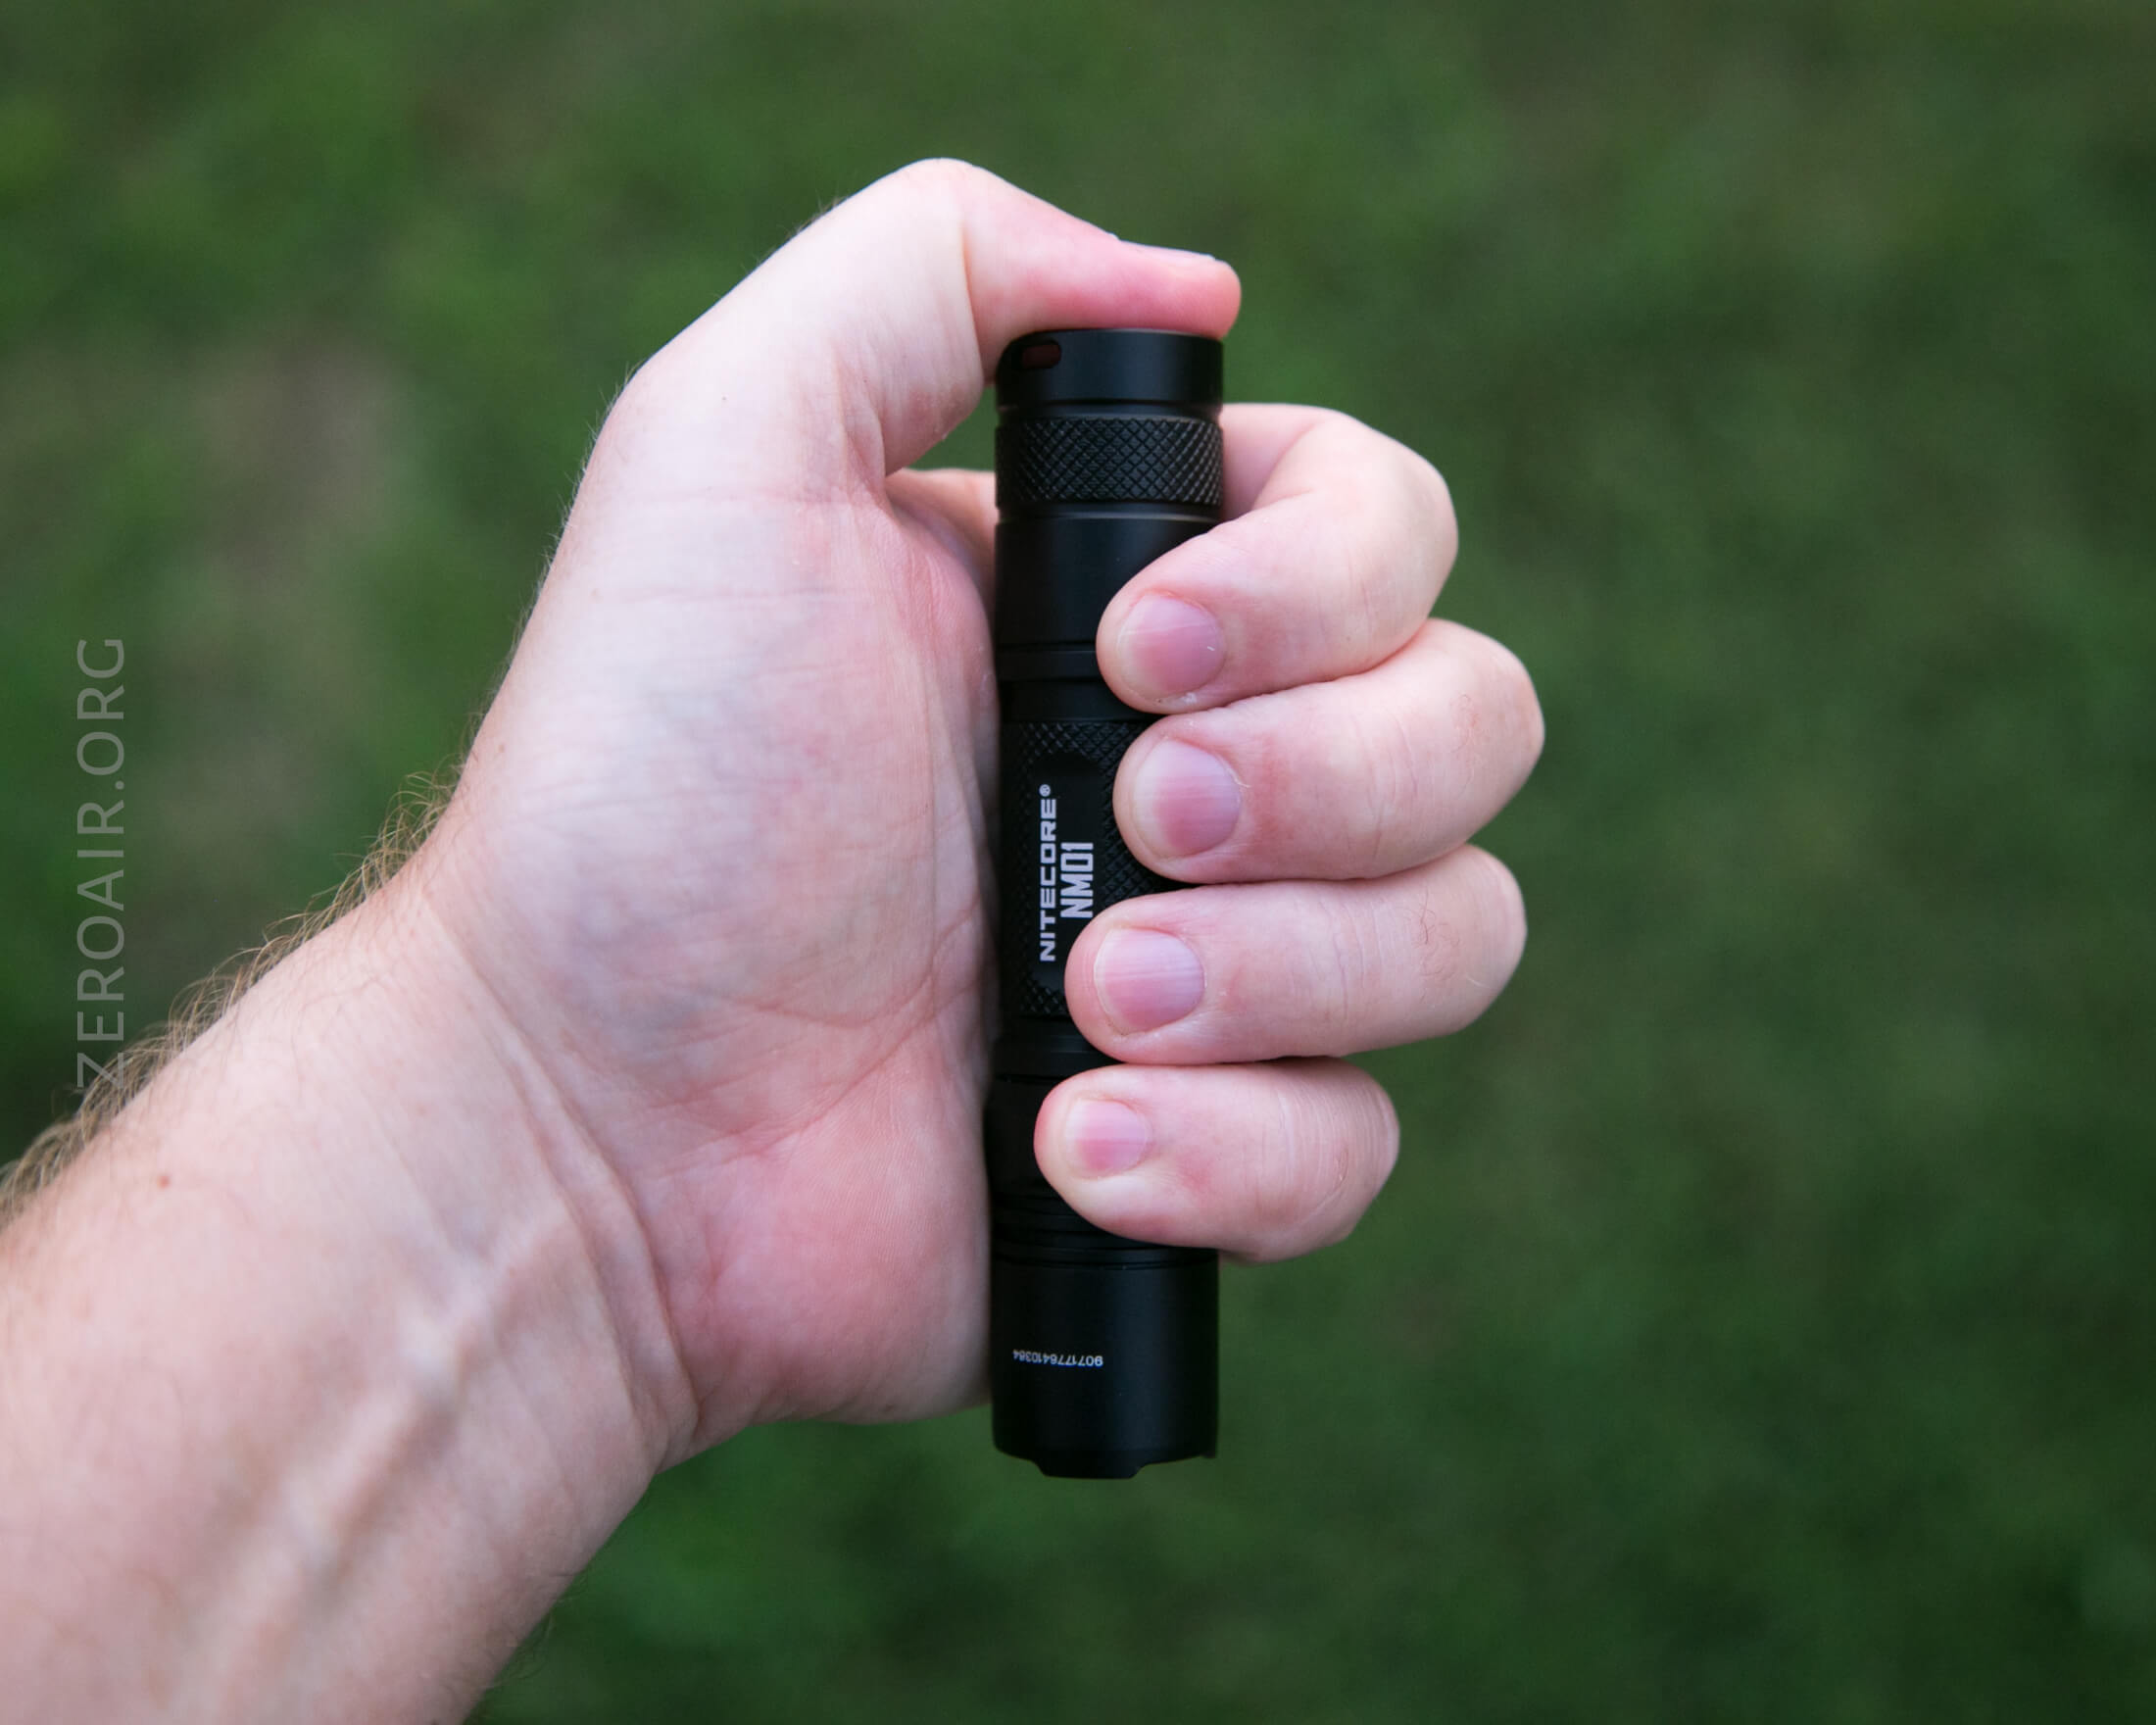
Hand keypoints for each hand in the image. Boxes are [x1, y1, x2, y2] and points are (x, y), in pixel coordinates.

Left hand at [415, 159, 1542, 1453]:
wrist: (575, 1110)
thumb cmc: (640, 780)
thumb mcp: (727, 439)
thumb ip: (936, 270)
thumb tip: (1196, 287)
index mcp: (1134, 601)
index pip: (1393, 528)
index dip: (1324, 584)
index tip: (1138, 649)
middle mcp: (1212, 769)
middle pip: (1477, 721)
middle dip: (1327, 780)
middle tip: (1134, 815)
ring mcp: (1230, 970)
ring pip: (1459, 934)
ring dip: (1281, 972)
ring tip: (1080, 1006)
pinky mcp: (1214, 1152)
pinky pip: (1359, 1147)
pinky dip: (1233, 1154)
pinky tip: (1063, 1146)